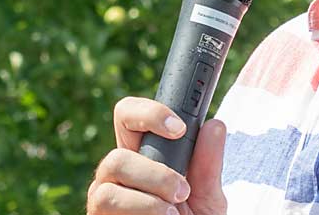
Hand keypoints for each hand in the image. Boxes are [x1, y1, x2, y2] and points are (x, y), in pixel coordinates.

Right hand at [87, 96, 227, 214]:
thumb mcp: (208, 194)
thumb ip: (209, 163)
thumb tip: (215, 126)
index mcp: (141, 153)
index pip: (128, 115)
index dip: (149, 113)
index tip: (180, 129)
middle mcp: (117, 173)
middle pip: (116, 155)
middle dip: (155, 173)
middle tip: (182, 191)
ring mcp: (103, 198)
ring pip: (110, 184)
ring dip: (148, 198)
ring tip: (171, 213)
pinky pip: (107, 209)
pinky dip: (140, 214)